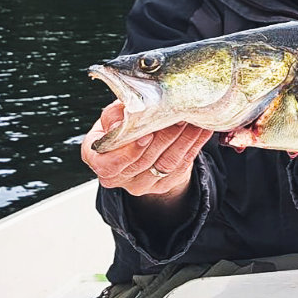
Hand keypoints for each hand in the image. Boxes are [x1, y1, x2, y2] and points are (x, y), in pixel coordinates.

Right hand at [81, 101, 212, 197]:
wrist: (140, 144)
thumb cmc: (122, 124)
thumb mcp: (113, 115)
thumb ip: (116, 113)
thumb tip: (125, 112)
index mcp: (97, 157)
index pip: (107, 163)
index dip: (128, 151)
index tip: (146, 135)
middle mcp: (117, 176)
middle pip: (142, 161)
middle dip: (163, 137)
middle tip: (177, 116)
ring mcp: (141, 184)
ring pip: (165, 163)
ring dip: (181, 140)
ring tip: (191, 120)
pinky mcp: (163, 185)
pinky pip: (181, 166)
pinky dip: (193, 145)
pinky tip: (201, 130)